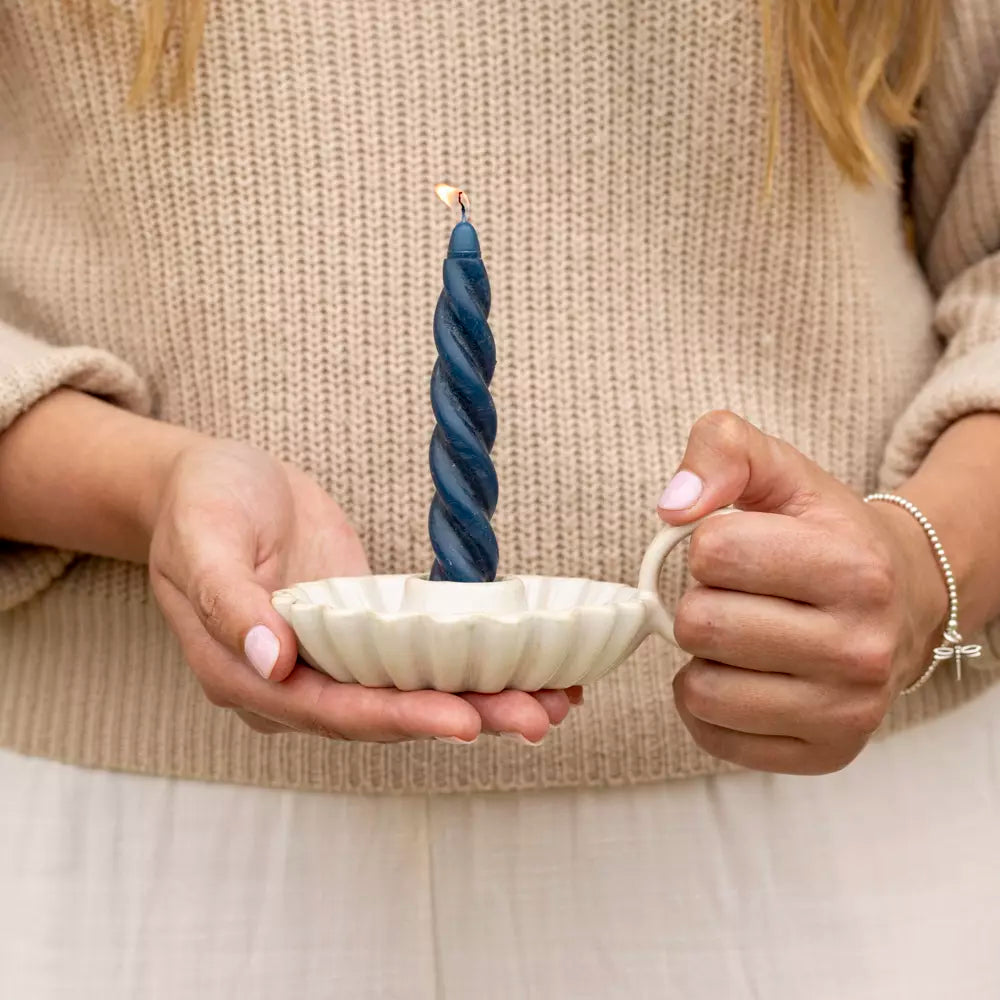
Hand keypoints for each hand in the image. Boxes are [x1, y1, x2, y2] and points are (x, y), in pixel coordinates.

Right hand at [148, 438, 577, 742]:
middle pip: (385, 714)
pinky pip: (419, 658)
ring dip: (482, 700)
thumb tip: (272, 660)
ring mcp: (333, 660)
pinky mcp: (365, 633)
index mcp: (246, 674)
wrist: (218, 481)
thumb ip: (230, 602)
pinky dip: (470, 666)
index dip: (399, 717)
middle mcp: (294, 683)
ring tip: (554, 701)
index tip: (463, 720)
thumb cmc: (201, 503)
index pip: (332, 709)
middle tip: (538, 718)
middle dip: (463, 717)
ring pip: (412, 693)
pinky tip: (526, 669)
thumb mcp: (203, 538)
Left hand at [657, 411, 947, 774]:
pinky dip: (708, 705)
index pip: (714, 552)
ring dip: (702, 658)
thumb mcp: (783, 471)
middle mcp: (861, 648)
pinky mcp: (826, 754)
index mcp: (854, 568)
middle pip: (701, 625)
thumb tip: (672, 506)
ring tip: (740, 636)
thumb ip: (722, 450)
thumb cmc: (828, 534)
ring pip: (702, 690)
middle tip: (737, 596)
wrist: (904, 600)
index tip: (739, 548)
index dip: (708, 544)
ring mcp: (846, 711)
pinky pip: (713, 736)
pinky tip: (741, 675)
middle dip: (701, 601)